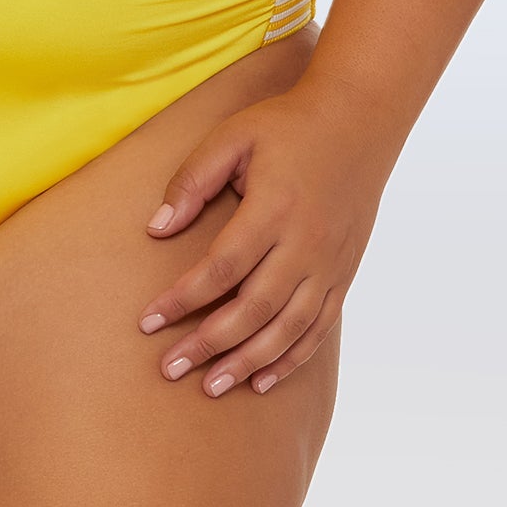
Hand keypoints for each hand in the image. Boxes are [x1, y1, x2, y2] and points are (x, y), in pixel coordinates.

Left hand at [136, 84, 388, 395]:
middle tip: (170, 368)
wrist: (358, 121)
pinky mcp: (343, 274)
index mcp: (273, 208)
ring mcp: (329, 264)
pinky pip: (318, 329)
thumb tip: (156, 228)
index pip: (221, 268)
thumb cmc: (287, 126)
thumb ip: (193, 179)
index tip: (149, 321)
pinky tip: (262, 378)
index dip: (183, 299)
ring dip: (246, 361)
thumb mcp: (233, 136)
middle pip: (252, 309)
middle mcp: (304, 243)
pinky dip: (290, 359)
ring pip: (286, 329)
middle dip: (208, 344)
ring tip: (210, 386)